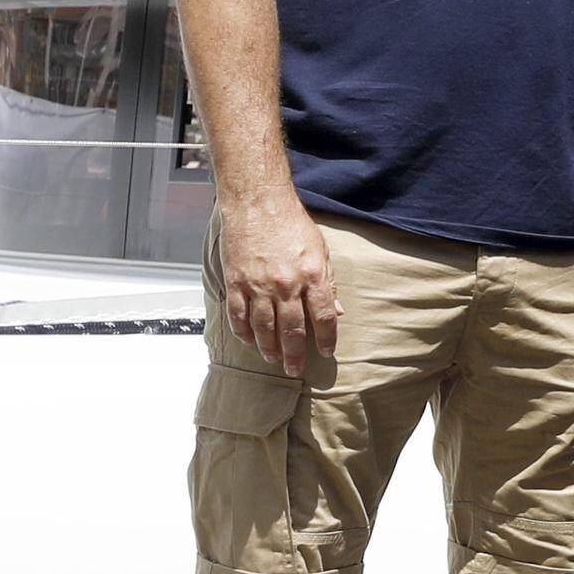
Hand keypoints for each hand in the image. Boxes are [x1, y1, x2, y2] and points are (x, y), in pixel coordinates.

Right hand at [216, 189, 337, 377]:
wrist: (257, 203)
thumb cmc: (291, 223)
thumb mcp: (321, 250)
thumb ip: (328, 282)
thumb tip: (337, 311)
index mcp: (312, 276)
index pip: (324, 317)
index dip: (327, 338)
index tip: (327, 351)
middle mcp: (286, 285)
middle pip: (293, 330)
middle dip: (296, 354)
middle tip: (296, 370)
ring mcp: (258, 285)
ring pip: (264, 328)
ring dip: (270, 348)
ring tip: (274, 359)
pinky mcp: (236, 282)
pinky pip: (239, 315)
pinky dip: (244, 332)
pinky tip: (250, 342)